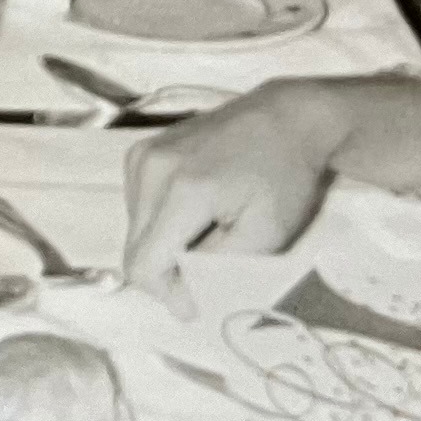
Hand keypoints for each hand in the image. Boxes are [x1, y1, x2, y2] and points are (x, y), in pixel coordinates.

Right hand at [122, 76, 420, 269]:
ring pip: (134, 232)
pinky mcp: (141, 152)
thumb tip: (182, 296)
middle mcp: (151, 168)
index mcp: (182, 190)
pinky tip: (195, 211)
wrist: (287, 118)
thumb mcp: (266, 234)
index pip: (143, 265)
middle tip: (210, 268)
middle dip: (168, 272)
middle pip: (134, 251)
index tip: (197, 303)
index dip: (167, 295)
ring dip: (164, 247)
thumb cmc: (286, 177)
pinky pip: (138, 208)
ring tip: (208, 232)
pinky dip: (161, 223)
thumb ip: (218, 271)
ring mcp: (142, 156)